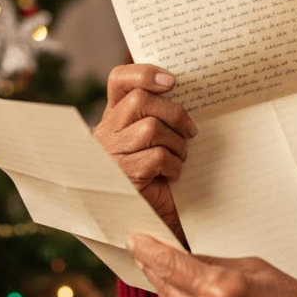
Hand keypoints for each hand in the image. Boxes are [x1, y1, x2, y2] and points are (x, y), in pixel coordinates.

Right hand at [93, 64, 197, 242]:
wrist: (152, 224)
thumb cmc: (158, 178)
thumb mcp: (159, 141)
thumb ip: (162, 115)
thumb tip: (183, 89)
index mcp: (114, 117)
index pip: (119, 80)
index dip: (144, 73)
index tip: (172, 81)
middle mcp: (106, 133)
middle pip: (140, 101)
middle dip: (174, 112)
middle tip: (190, 130)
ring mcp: (111, 155)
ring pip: (151, 128)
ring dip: (176, 143)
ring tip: (179, 158)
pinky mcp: (123, 176)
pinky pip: (156, 156)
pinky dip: (172, 165)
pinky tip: (171, 176)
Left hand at [128, 233, 296, 296]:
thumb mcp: (256, 269)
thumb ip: (213, 265)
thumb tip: (181, 260)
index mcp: (223, 289)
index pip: (171, 266)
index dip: (149, 250)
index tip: (135, 239)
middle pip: (166, 287)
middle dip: (159, 270)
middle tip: (150, 253)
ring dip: (181, 296)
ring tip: (207, 290)